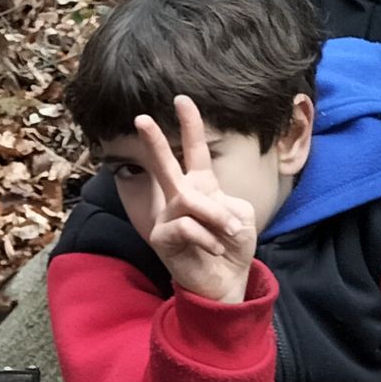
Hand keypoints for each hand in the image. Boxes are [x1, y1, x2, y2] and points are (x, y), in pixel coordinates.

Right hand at [133, 98, 260, 304]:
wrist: (226, 282)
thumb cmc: (232, 248)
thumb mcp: (240, 217)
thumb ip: (224, 204)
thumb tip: (199, 207)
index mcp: (201, 186)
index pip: (194, 152)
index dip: (189, 126)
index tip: (182, 99)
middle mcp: (179, 197)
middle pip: (165, 164)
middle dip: (155, 141)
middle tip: (140, 118)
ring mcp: (167, 217)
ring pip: (190, 201)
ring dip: (218, 218)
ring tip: (229, 236)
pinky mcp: (161, 237)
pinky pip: (187, 226)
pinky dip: (208, 238)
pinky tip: (214, 250)